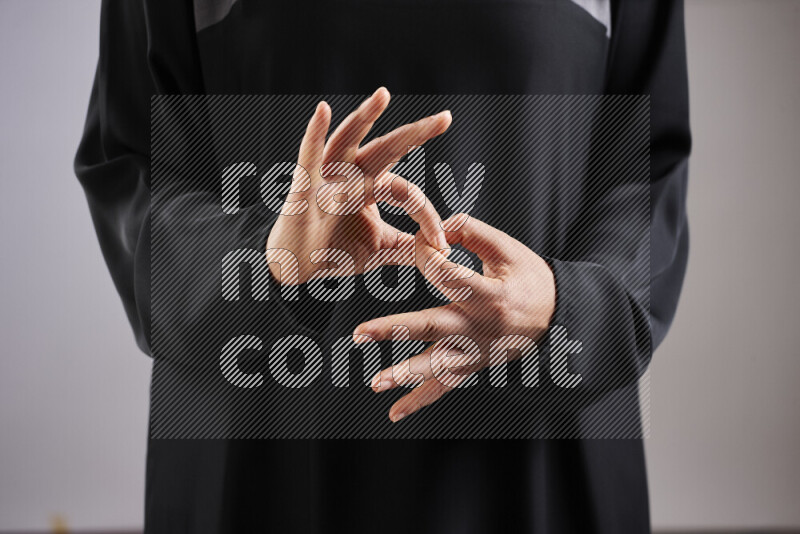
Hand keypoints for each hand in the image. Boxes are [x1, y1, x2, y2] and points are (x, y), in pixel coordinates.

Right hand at [267, 88, 451, 283]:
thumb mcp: (381, 250)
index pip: (407, 192)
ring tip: (383, 94)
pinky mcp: (305, 185)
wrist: (296, 265)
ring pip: (348, 140)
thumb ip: (411, 247)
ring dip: (365, 116)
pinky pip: (309, 155)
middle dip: (415, 133)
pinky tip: (323, 111)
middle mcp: (352, 174)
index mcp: (371, 186)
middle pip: (387, 148)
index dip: (427, 216)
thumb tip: (442, 249)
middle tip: (446, 117)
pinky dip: (315, 133)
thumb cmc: (334, 251)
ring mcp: (328, 177)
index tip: (442, 243)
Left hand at [354, 214, 556, 421]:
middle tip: (360, 333)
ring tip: (375, 381)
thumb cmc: (530, 279)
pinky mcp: (473, 365)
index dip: (426, 252)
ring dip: (404, 374)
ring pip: (436, 366)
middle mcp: (479, 327)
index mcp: (489, 295)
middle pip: (431, 327)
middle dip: (392, 329)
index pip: (445, 274)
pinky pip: (445, 387)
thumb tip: (434, 227)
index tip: (419, 241)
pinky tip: (395, 412)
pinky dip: (419, 401)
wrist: (557, 316)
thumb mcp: (507, 249)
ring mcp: (475, 352)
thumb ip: (470, 232)